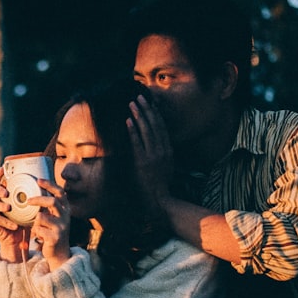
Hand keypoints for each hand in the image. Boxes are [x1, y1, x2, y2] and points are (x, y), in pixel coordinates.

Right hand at [0, 166, 28, 261]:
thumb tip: (46, 183)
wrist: (19, 238)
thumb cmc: (26, 218)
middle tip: (6, 193)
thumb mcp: (31, 206)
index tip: (3, 169)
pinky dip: (5, 221)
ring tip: (9, 207)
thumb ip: (34, 195)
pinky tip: (14, 225)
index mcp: (3, 191)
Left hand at [28, 178, 71, 270]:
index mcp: (65, 209)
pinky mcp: (55, 238)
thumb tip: (36, 189)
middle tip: (27, 201)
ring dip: (35, 221)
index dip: (50, 185)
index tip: (38, 180)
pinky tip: (39, 236)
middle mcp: (66, 216)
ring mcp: (61, 227)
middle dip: (37, 199)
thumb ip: (48, 206)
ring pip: (41, 217)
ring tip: (37, 227)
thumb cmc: (53, 231)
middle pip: (52, 201)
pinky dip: (35, 232)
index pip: (60, 192)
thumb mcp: (54, 216)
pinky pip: (38, 230)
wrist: (59, 253)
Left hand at [127, 95, 173, 214]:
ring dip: (139, 115)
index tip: (150, 103)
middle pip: (155, 124)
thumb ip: (161, 155)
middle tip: (139, 97)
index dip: (155, 113)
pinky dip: (133, 131)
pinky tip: (128, 121)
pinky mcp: (143, 161)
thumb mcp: (166, 167)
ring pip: (147, 130)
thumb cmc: (160, 186)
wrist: (159, 200)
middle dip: (147, 109)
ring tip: (132, 104)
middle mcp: (163, 150)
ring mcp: (153, 155)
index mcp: (168, 150)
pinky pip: (138, 143)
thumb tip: (155, 144)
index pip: (162, 127)